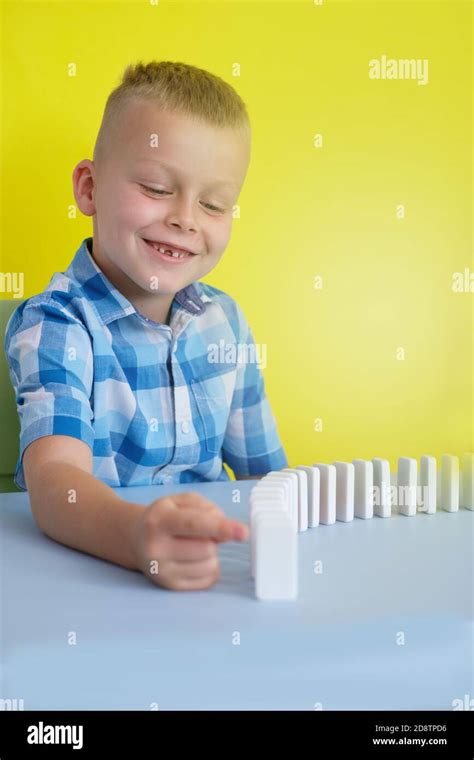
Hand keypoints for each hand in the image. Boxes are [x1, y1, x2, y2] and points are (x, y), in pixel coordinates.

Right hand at [132, 491, 248, 589]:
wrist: (135, 539)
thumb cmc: (165, 516)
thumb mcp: (181, 501)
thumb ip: (207, 509)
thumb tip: (228, 532)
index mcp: (159, 520)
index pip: (194, 524)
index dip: (221, 527)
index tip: (244, 532)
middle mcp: (157, 548)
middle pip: (207, 547)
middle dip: (212, 538)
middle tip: (198, 533)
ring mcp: (162, 572)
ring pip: (210, 565)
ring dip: (211, 554)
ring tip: (193, 545)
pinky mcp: (171, 587)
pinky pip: (208, 579)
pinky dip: (209, 567)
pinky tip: (193, 558)